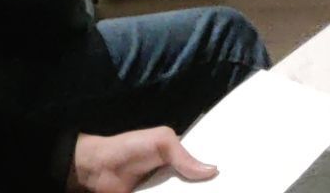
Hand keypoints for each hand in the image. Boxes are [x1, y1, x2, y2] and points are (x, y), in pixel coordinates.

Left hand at [71, 128, 216, 192]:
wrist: (98, 171)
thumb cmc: (130, 147)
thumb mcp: (161, 141)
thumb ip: (184, 155)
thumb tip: (213, 170)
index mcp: (177, 159)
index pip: (200, 168)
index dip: (213, 174)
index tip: (231, 177)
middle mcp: (172, 179)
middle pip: (195, 187)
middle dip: (207, 188)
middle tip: (225, 189)